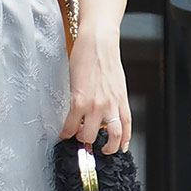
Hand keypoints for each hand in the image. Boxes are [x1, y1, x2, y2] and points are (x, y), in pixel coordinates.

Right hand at [59, 38, 132, 152]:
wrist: (98, 42)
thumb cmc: (105, 57)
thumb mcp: (116, 82)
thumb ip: (114, 99)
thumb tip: (107, 111)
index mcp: (121, 100)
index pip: (126, 127)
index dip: (122, 142)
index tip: (118, 148)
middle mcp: (111, 105)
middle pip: (112, 136)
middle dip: (104, 147)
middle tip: (95, 147)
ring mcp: (95, 104)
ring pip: (89, 135)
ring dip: (82, 138)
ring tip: (77, 135)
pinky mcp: (79, 100)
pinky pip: (72, 124)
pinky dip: (67, 132)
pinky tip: (64, 132)